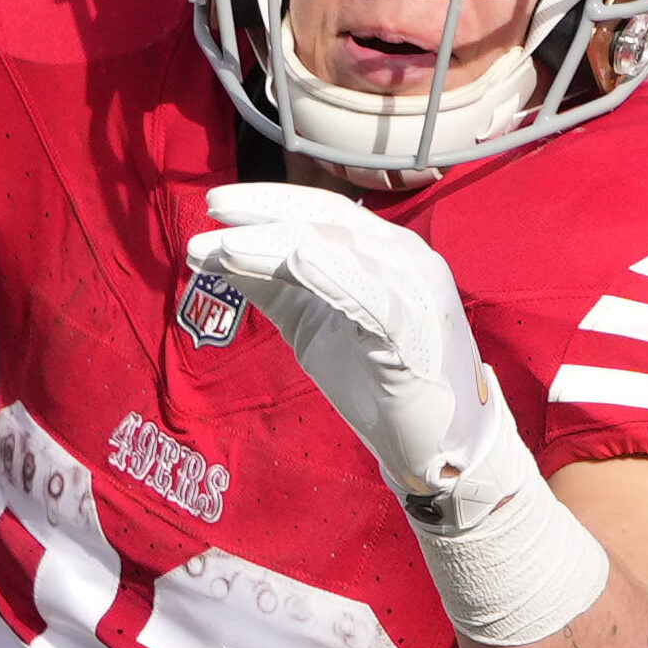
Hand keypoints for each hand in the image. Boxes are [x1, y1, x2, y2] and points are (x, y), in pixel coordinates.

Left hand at [187, 183, 519, 526]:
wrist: (436, 446)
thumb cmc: (377, 383)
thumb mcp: (310, 324)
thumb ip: (271, 285)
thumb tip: (214, 253)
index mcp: (382, 252)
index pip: (321, 210)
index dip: (269, 201)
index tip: (215, 204)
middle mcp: (403, 258)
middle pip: (327, 218)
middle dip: (265, 212)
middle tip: (211, 210)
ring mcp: (414, 291)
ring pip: (339, 250)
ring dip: (276, 245)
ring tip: (223, 247)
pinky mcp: (416, 331)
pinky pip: (370, 294)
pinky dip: (328, 272)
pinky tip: (290, 260)